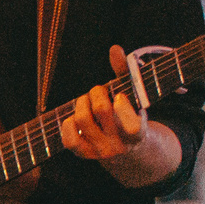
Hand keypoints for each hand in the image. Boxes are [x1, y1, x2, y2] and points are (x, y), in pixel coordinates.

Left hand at [65, 46, 181, 186]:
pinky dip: (68, 123)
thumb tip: (114, 49)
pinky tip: (74, 117)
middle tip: (98, 91)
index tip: (119, 96)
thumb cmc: (129, 113)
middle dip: (97, 92)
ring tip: (86, 100)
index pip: (132, 126)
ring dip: (81, 102)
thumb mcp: (134, 95)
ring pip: (83, 120)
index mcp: (137, 133)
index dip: (123, 106)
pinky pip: (69, 139)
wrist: (126, 148)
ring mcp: (100, 151)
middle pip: (102, 111)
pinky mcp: (84, 154)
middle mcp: (119, 145)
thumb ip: (126, 72)